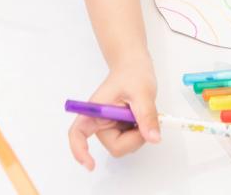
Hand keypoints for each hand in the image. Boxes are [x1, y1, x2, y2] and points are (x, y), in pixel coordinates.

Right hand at [67, 56, 159, 170]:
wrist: (135, 66)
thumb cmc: (132, 73)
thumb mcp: (142, 92)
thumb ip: (147, 115)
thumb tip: (152, 138)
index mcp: (95, 110)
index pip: (78, 133)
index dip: (80, 151)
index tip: (91, 165)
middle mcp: (100, 121)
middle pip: (114, 146)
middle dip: (133, 139)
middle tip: (144, 120)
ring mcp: (111, 126)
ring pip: (126, 146)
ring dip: (140, 134)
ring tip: (142, 113)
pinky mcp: (121, 129)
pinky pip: (133, 141)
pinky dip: (142, 133)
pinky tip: (142, 118)